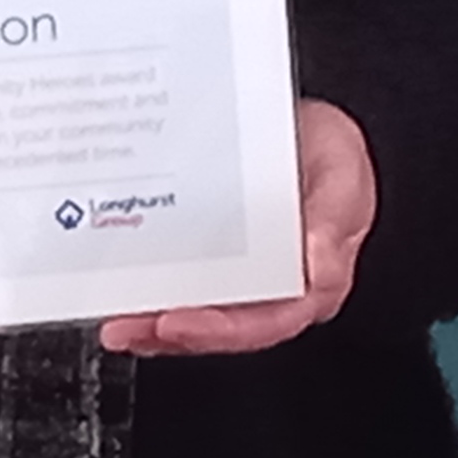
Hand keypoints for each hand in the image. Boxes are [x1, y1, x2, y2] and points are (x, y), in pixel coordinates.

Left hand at [98, 98, 376, 357]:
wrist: (303, 125)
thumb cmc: (328, 152)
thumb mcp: (342, 172)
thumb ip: (332, 218)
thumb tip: (316, 263)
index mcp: (314, 279)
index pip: (268, 320)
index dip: (221, 330)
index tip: (179, 322)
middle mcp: (274, 287)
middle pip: (222, 326)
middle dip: (170, 333)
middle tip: (128, 327)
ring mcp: (241, 276)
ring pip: (196, 313)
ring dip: (152, 322)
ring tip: (114, 321)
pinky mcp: (213, 258)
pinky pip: (180, 284)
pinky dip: (149, 291)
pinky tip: (121, 292)